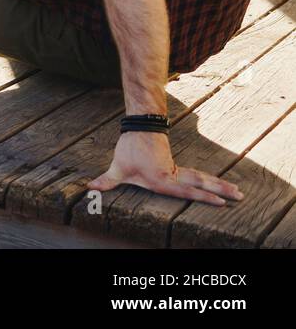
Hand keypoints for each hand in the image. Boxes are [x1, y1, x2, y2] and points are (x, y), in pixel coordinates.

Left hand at [87, 131, 242, 206]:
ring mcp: (177, 170)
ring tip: (238, 191)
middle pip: (201, 183)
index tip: (220, 201)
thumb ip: (106, 180)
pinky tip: (222, 186)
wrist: (140, 127)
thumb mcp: (118, 167)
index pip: (185, 190)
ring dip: (220, 185)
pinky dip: (211, 181)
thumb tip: (88, 187)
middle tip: (239, 196)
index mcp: (161, 179)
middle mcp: (173, 175)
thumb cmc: (129, 149)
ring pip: (202, 178)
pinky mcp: (178, 167)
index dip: (203, 196)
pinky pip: (197, 176)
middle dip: (220, 190)